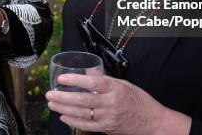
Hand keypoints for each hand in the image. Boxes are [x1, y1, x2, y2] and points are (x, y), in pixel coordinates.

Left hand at [46, 74, 190, 134]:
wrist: (152, 121)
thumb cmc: (138, 100)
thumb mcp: (123, 84)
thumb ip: (104, 79)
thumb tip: (87, 73)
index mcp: (115, 89)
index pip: (92, 83)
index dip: (75, 80)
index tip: (62, 78)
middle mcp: (110, 103)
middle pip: (83, 100)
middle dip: (64, 97)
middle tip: (50, 93)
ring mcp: (108, 117)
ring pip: (82, 114)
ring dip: (64, 109)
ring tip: (52, 103)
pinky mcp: (107, 128)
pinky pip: (87, 125)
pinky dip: (73, 121)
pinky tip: (64, 116)